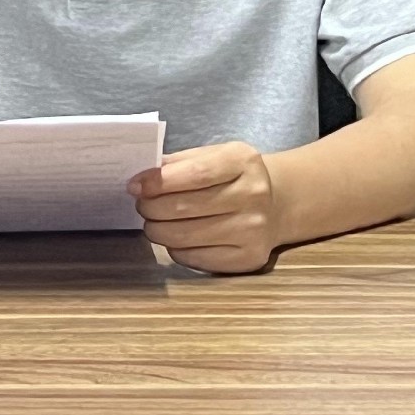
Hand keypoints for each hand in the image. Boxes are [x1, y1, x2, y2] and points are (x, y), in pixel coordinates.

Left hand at [129, 140, 284, 274]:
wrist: (278, 202)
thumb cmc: (236, 176)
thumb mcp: (214, 155)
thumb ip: (179, 163)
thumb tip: (140, 179)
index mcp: (242, 162)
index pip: (195, 174)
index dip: (159, 181)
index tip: (135, 186)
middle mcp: (252, 196)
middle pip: (185, 207)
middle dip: (152, 207)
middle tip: (141, 204)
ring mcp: (253, 230)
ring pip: (185, 237)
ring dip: (158, 230)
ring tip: (154, 221)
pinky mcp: (248, 258)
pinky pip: (195, 258)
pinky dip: (175, 249)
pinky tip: (176, 238)